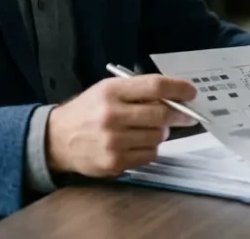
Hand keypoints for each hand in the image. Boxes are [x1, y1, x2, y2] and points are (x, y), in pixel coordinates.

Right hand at [45, 75, 197, 177]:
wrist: (58, 139)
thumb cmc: (88, 110)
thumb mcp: (107, 90)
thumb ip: (137, 91)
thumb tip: (173, 97)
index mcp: (111, 91)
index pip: (154, 87)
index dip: (178, 89)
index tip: (191, 92)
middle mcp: (112, 115)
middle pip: (161, 114)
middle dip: (179, 114)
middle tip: (185, 115)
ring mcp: (113, 141)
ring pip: (158, 136)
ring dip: (160, 132)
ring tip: (147, 128)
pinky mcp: (115, 162)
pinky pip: (150, 155)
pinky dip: (150, 148)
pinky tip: (137, 143)